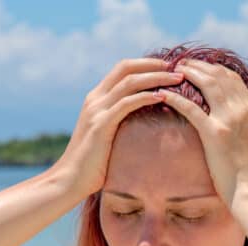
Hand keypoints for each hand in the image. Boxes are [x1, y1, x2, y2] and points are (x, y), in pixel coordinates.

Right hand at [49, 58, 179, 198]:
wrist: (69, 179)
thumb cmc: (91, 164)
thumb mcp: (106, 136)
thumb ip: (119, 123)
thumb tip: (142, 123)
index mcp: (96, 98)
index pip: (122, 69)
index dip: (146, 64)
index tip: (169, 68)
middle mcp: (95, 99)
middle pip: (126, 68)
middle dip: (154, 65)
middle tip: (178, 68)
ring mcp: (97, 110)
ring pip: (130, 82)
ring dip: (156, 77)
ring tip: (177, 79)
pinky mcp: (101, 124)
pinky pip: (127, 103)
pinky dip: (146, 97)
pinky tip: (163, 97)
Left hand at [158, 58, 247, 207]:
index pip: (233, 79)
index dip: (215, 70)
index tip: (201, 67)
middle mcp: (242, 109)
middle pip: (218, 76)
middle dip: (198, 66)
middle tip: (182, 63)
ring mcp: (228, 120)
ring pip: (206, 84)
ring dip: (188, 73)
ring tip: (172, 70)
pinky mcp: (213, 133)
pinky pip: (191, 108)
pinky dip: (175, 98)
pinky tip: (162, 93)